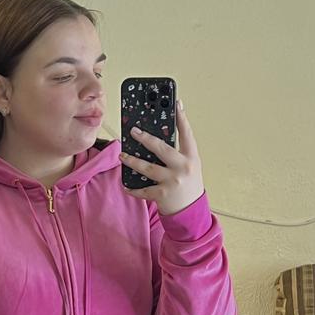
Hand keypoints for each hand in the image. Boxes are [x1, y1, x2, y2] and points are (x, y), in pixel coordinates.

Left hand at [120, 99, 204, 214]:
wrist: (191, 212)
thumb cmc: (189, 187)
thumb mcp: (190, 167)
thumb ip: (179, 154)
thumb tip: (157, 139)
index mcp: (192, 158)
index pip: (187, 134)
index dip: (181, 118)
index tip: (176, 103)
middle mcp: (183, 168)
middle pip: (161, 148)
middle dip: (145, 138)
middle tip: (134, 131)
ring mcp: (172, 181)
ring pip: (147, 167)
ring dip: (132, 161)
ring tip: (123, 155)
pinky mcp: (162, 194)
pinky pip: (143, 189)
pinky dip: (133, 188)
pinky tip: (125, 185)